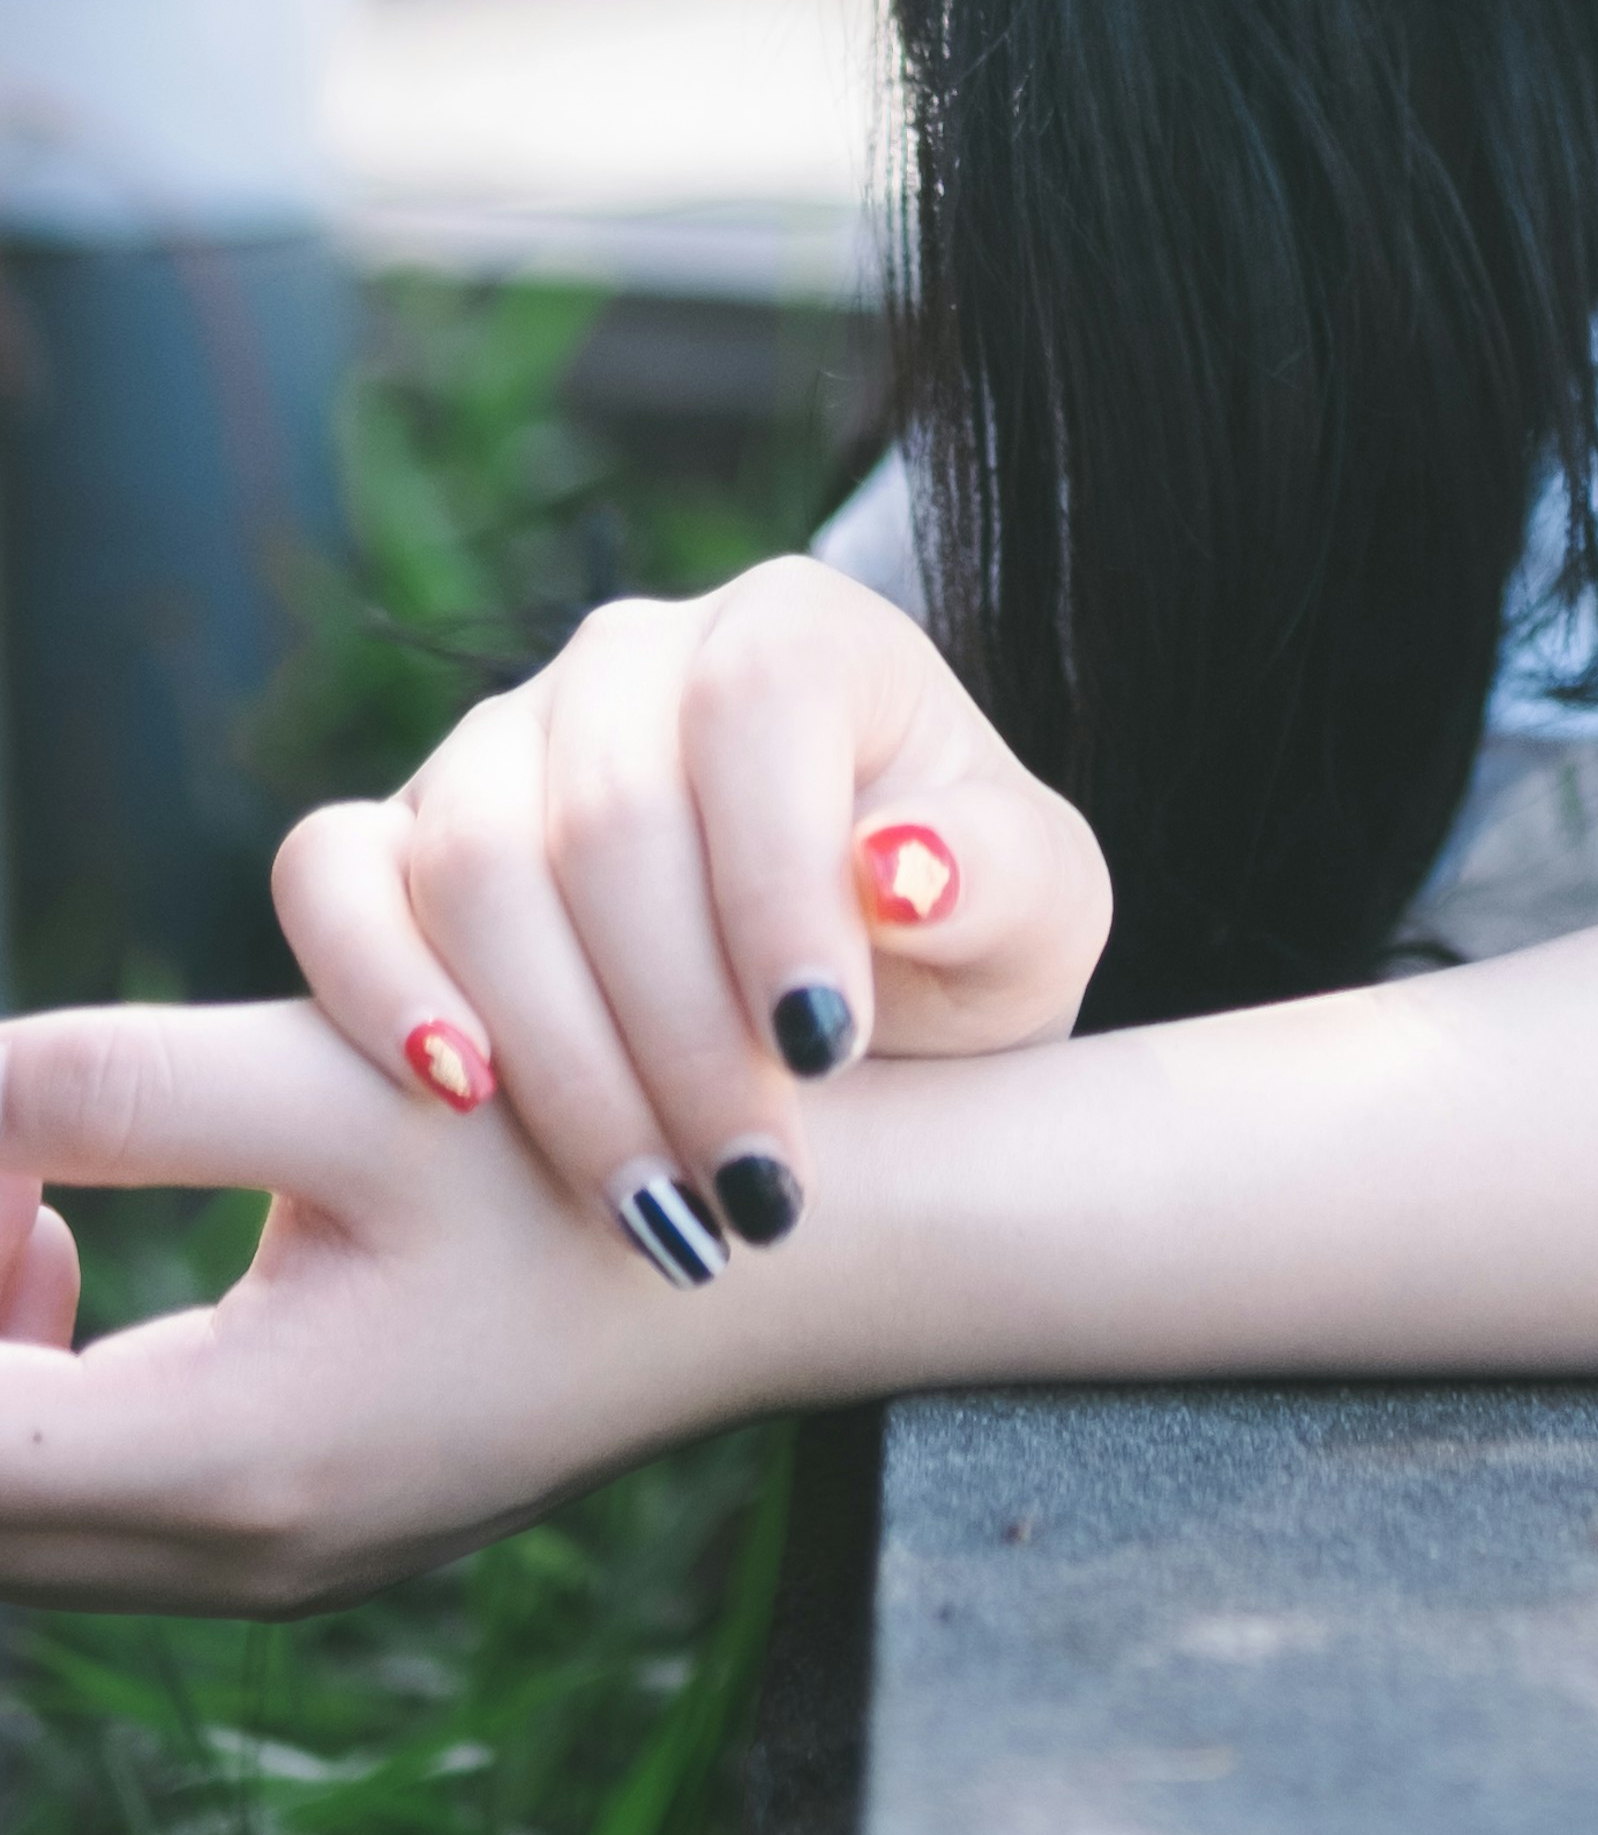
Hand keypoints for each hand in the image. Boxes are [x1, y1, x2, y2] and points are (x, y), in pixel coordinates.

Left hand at [0, 997, 788, 1611]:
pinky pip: (67, 1504)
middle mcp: (229, 1560)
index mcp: (236, 1462)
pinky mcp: (280, 1542)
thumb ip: (122, 1091)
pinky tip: (74, 1252)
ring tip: (25, 1200)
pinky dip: (24, 1395)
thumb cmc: (585, 1147)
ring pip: (5, 1511)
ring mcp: (257, 1571)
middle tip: (5, 1158)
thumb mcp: (355, 1085)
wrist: (778, 1254)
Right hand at [272, 560, 1109, 1290]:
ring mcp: (501, 739)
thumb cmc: (953, 942)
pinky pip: (328, 873)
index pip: (753, 710)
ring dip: (560, 1057)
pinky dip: (370, 979)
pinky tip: (455, 1092)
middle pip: (607, 816)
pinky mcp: (397, 836)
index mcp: (797, 633)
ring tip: (653, 1202)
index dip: (774, 884)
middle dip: (678, 1030)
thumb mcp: (1033, 919)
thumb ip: (997, 878)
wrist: (848, 1013)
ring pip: (474, 859)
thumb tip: (905, 865)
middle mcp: (634, 657)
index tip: (822, 1050)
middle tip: (750, 1190)